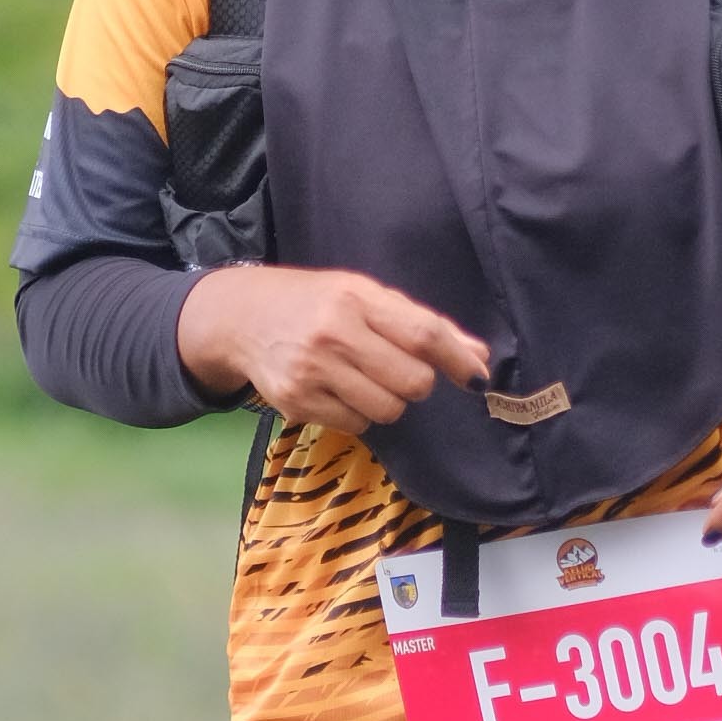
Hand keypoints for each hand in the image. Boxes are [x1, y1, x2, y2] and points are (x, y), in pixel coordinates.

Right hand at [175, 263, 490, 433]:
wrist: (243, 318)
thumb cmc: (316, 302)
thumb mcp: (365, 295)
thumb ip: (420, 324)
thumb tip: (478, 357)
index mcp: (356, 299)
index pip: (422, 334)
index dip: (457, 359)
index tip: (477, 377)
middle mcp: (333, 334)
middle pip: (412, 383)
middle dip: (415, 383)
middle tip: (394, 369)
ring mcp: (312, 372)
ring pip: (387, 410)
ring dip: (387, 401)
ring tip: (362, 378)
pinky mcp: (297, 403)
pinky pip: (356, 425)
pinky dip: (358, 414)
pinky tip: (338, 390)